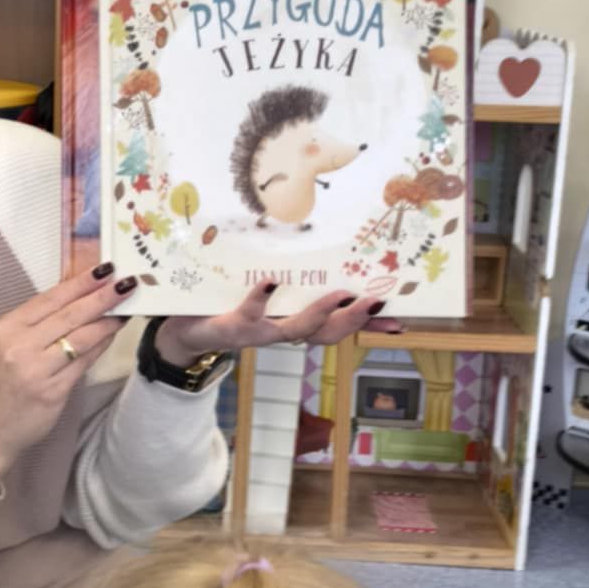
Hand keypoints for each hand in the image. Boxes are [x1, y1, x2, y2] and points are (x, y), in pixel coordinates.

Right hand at [0, 265, 131, 485]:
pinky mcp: (52, 392)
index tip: (104, 269)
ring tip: (126, 309)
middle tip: (126, 282)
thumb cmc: (0, 385)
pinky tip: (112, 334)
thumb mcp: (6, 346)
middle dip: (101, 297)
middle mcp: (19, 346)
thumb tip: (79, 299)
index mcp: (6, 328)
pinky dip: (100, 346)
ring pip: (81, 338)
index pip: (50, 298)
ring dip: (107, 321)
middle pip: (69, 315)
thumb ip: (37, 324)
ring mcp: (36, 370)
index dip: (80, 283)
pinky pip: (83, 363)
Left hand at [154, 285, 402, 367]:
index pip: (341, 328)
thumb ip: (296, 277)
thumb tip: (326, 253)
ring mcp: (259, 333)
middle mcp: (282, 332)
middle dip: (353, 319)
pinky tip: (271, 281)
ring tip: (339, 295)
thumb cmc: (233, 304)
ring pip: (296, 330)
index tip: (402, 321)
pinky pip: (249, 314)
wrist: (186, 328)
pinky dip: (261, 299)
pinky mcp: (233, 327)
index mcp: (295, 322)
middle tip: (376, 301)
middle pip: (326, 334)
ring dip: (320, 313)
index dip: (370, 327)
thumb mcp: (269, 291)